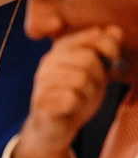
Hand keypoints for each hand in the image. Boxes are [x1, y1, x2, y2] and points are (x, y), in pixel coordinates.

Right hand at [13, 26, 121, 157]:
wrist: (52, 127)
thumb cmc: (74, 96)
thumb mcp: (94, 71)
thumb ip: (103, 50)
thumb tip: (115, 30)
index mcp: (60, 50)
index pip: (91, 35)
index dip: (108, 46)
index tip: (113, 59)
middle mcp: (48, 62)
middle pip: (87, 59)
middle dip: (98, 76)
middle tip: (92, 87)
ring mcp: (42, 81)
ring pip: (80, 79)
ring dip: (88, 93)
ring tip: (81, 98)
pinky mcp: (41, 101)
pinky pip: (71, 98)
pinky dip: (77, 105)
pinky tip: (72, 108)